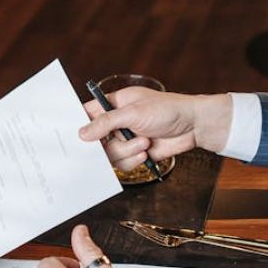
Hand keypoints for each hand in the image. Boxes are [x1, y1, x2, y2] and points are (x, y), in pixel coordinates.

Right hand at [78, 89, 232, 170]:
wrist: (194, 126)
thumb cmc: (167, 110)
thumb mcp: (133, 112)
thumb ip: (106, 123)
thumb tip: (82, 134)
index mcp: (114, 104)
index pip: (88, 113)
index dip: (79, 124)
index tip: (73, 136)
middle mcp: (117, 122)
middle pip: (96, 140)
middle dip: (106, 144)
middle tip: (115, 142)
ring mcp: (126, 139)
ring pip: (110, 154)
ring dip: (126, 151)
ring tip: (144, 143)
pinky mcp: (135, 154)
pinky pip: (123, 164)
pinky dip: (133, 161)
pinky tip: (146, 153)